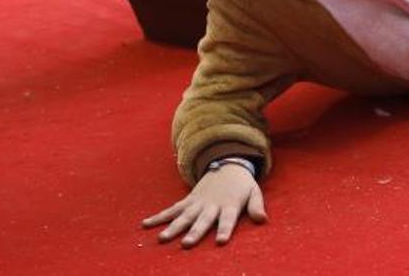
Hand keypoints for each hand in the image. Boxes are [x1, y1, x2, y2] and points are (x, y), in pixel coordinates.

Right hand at [142, 164, 266, 247]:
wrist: (228, 164)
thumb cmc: (242, 185)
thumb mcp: (253, 192)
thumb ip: (256, 206)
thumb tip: (263, 220)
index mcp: (229, 205)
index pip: (228, 220)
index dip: (225, 230)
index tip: (221, 242)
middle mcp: (212, 205)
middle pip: (203, 221)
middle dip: (195, 232)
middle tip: (186, 244)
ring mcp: (198, 203)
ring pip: (184, 216)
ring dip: (173, 227)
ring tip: (162, 238)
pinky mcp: (188, 200)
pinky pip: (172, 209)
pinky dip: (159, 216)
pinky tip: (145, 224)